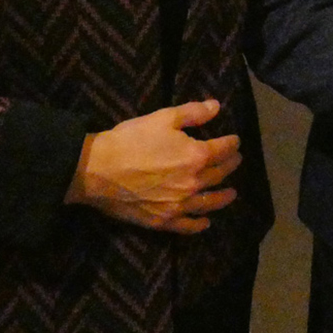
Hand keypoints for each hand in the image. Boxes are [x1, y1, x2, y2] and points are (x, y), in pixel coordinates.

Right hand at [65, 99, 241, 233]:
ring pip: (208, 202)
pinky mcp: (162, 220)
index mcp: (196, 156)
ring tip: (232, 193)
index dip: (231, 144)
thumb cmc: (131, 140)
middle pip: (218, 174)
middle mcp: (193, 183)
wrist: (97, 170)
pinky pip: (187, 225)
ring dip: (223, 197)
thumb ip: (193, 113)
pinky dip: (199, 224)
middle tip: (235, 161)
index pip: (222, 149)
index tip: (236, 141)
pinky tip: (206, 222)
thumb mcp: (163, 117)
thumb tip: (217, 107)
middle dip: (230, 166)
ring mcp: (178, 205)